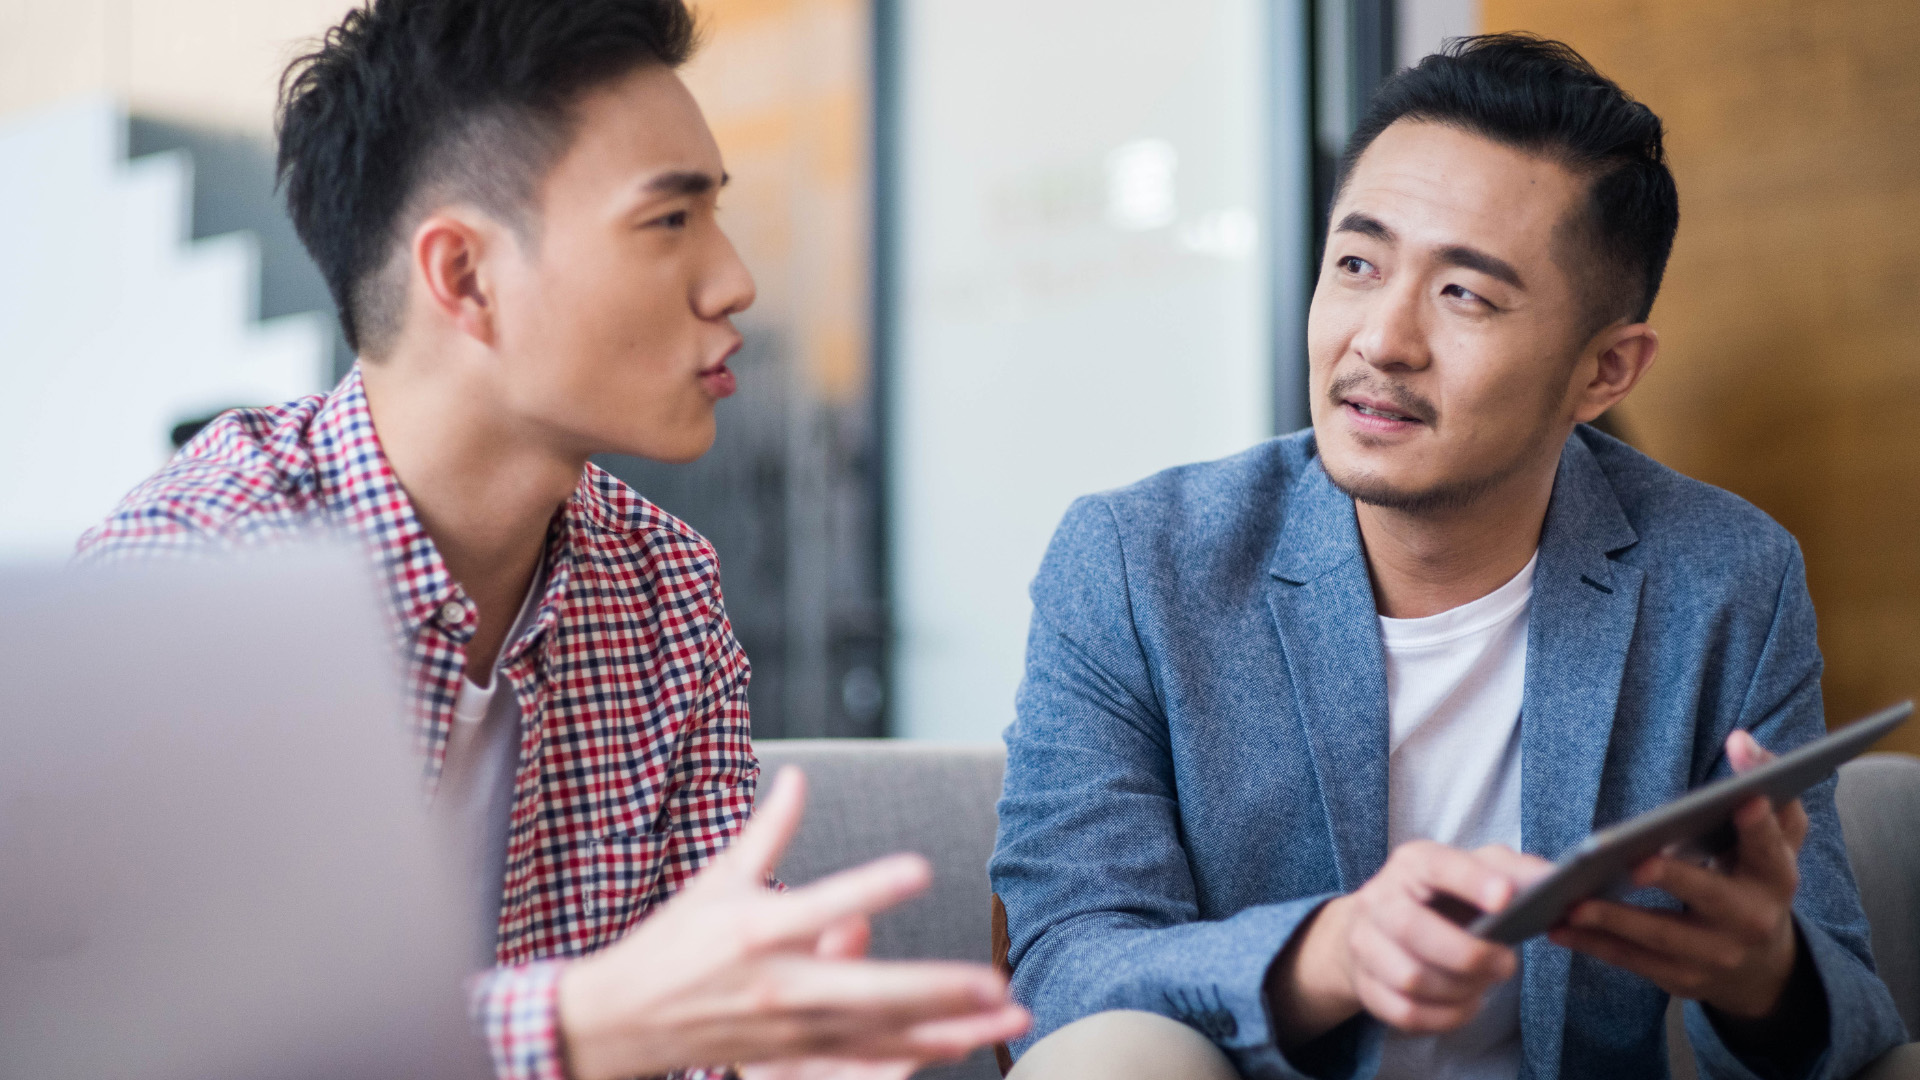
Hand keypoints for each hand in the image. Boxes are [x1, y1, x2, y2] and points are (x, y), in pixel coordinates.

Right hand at [557, 768, 1030, 1079]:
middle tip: (992, 980)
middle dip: (936, 988)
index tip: (921, 868)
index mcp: (759, 930)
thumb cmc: (676, 941)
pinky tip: (961, 1045)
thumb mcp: (718, 879)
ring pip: (883, 1033)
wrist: (625, 1020)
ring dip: (948, 1028)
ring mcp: (793, 1030)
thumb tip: (798, 775)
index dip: (872, 889)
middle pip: (870, 991)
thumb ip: (768, 831)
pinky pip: (868, 1061)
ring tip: (1004, 1012)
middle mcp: (781, 986)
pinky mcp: (797, 1058)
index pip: (824, 904)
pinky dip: (916, 1055)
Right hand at [1269, 842, 1551, 1043]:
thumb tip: (1553, 880)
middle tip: (1507, 965)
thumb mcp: (1474, 872)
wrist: (1379, 926)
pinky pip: (1406, 1013)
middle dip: (1469, 955)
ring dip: (1460, 990)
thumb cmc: (1442, 899)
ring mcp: (1365, 944)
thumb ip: (1514, 871)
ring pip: (1411, 978)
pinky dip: (1445, 1016)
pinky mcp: (1366, 985)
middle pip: (1413, 929)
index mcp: (1412, 864)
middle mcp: (1379, 900)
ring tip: (1484, 984)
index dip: (1472, 882)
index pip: (1438, 867)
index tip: (1507, 899)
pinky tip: (1465, 1004)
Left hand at [1550, 730, 1807, 1018]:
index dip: (1760, 824)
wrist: (1761, 964)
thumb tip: (1742, 740)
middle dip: (1675, 878)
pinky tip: (1556, 926)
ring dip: (1615, 919)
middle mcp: (1751, 919)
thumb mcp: (1774, 836)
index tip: (1744, 798)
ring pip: (1660, 935)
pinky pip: (1631, 960)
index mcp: (1775, 876)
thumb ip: (1765, 783)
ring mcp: (1715, 954)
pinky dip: (1593, 944)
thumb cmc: (1754, 876)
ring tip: (1572, 900)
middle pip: (1710, 895)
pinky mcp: (1681, 977)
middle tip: (1636, 861)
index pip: (1771, 847)